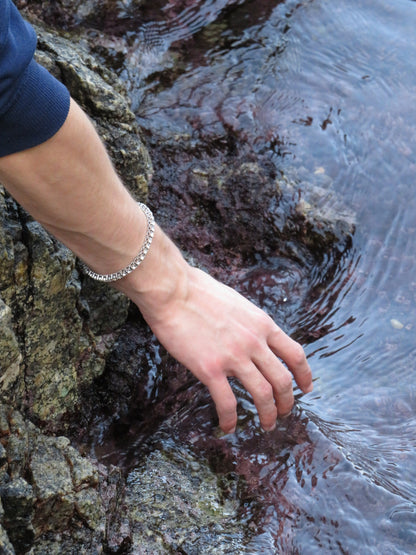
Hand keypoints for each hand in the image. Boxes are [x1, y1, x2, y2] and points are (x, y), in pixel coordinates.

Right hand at [123, 238, 312, 433]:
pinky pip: (227, 402)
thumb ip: (250, 322)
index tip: (306, 388)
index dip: (305, 375)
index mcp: (262, 324)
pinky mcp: (210, 369)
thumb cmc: (198, 291)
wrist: (172, 290)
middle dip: (287, 402)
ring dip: (268, 415)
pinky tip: (228, 427)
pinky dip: (230, 419)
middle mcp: (254, 342)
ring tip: (267, 425)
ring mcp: (234, 356)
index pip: (295, 354)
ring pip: (263, 395)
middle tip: (284, 413)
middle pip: (283, 380)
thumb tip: (253, 334)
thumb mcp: (238, 302)